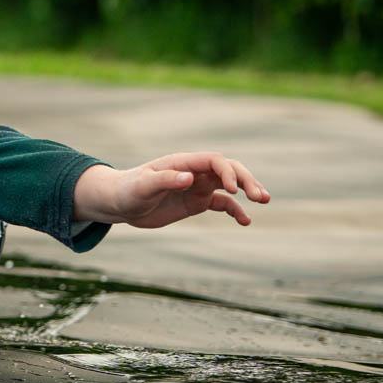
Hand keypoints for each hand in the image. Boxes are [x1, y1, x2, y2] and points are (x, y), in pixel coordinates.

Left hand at [74, 152, 270, 228]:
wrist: (119, 203)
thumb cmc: (127, 190)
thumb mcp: (142, 186)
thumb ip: (164, 180)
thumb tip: (189, 178)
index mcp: (182, 163)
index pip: (214, 161)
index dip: (227, 172)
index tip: (233, 190)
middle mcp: (194, 172)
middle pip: (228, 170)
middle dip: (246, 180)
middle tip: (261, 197)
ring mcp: (197, 187)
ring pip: (230, 185)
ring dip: (248, 190)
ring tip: (263, 201)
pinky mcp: (197, 202)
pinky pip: (223, 204)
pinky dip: (236, 210)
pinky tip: (246, 221)